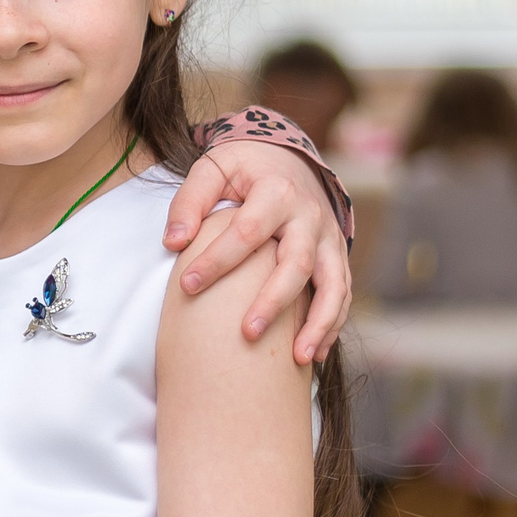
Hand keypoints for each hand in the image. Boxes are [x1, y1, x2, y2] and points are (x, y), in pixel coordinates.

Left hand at [162, 142, 349, 363]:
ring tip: (299, 358)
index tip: (187, 286)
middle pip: (296, 263)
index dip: (217, 260)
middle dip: (273, 301)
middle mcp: (310, 217)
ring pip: (334, 284)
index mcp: (276, 193)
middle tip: (247, 333)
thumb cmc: (243, 169)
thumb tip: (174, 242)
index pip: (246, 232)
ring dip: (319, 323)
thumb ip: (190, 202)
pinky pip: (342, 294)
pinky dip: (332, 324)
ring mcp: (329, 239)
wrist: (287, 159)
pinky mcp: (336, 256)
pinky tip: (313, 354)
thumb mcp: (213, 169)